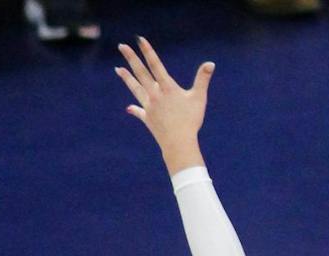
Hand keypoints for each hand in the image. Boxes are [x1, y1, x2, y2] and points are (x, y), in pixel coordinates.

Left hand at [116, 38, 213, 174]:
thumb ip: (202, 79)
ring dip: (126, 77)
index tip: (139, 39)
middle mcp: (155, 94)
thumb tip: (210, 64)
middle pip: (140, 72)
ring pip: (135, 88)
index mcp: (167, 88)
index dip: (147, 51)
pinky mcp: (147, 118)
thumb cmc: (191, 120)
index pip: (155, 65)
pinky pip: (139, 111)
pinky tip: (130, 108)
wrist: (178, 142)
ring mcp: (149, 106)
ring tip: (118, 69)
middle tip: (122, 46)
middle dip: (131, 58)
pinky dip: (135, 109)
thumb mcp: (199, 98)